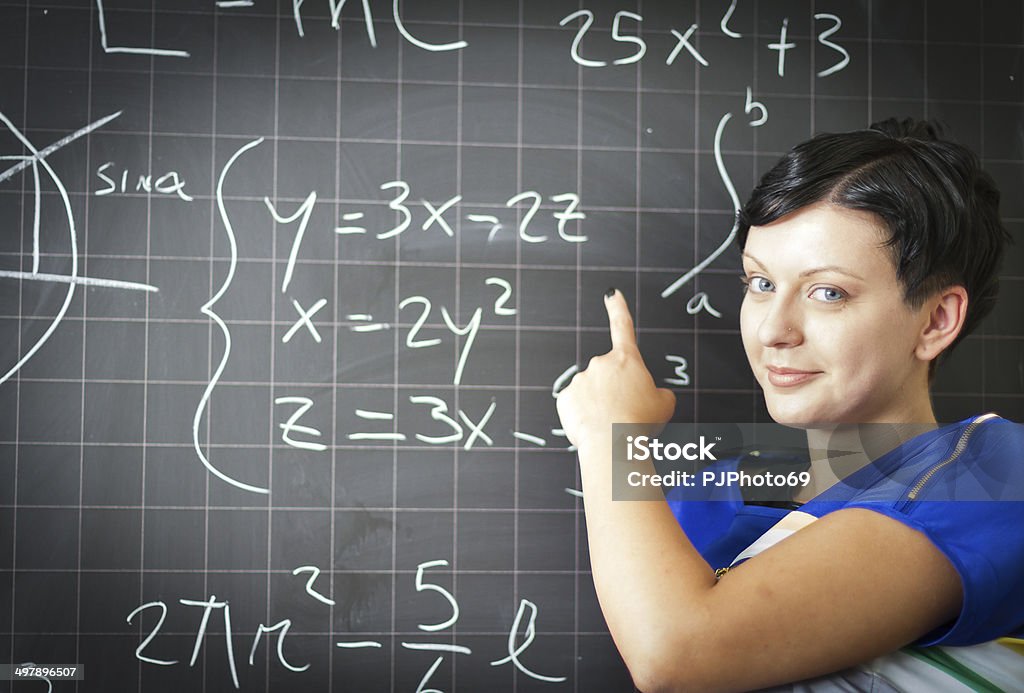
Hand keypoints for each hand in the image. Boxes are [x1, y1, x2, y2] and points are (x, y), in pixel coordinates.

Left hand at [556, 290, 675, 450]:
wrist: (613, 443)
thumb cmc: (640, 423)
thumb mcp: (665, 403)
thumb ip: (657, 392)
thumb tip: (650, 395)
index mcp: (627, 360)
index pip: (623, 327)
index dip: (618, 308)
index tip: (611, 294)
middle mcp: (600, 364)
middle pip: (608, 375)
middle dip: (614, 390)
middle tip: (624, 412)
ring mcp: (580, 380)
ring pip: (591, 392)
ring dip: (599, 405)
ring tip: (610, 424)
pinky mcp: (565, 398)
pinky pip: (576, 406)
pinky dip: (583, 416)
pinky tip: (593, 426)